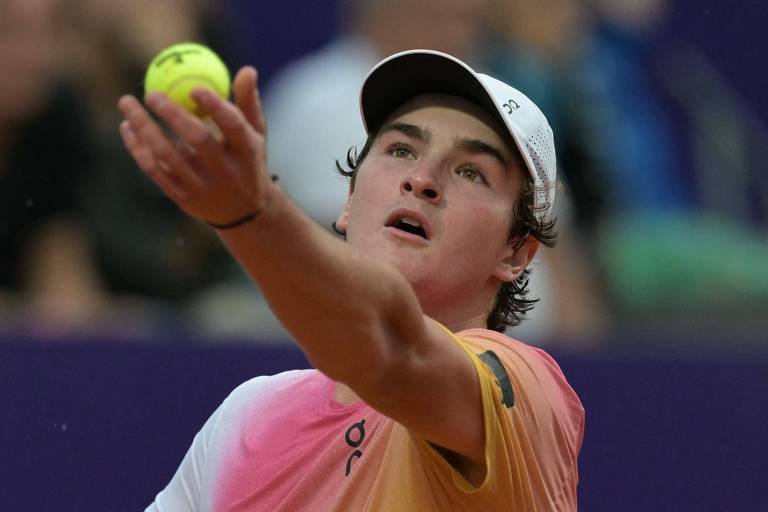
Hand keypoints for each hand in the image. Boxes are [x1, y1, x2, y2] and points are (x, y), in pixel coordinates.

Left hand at [117, 66, 273, 226]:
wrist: (243, 212)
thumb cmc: (246, 162)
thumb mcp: (255, 136)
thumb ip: (248, 103)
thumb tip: (247, 70)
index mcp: (247, 152)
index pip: (233, 126)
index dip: (214, 106)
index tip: (194, 87)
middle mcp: (227, 171)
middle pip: (198, 139)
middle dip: (173, 114)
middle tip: (151, 93)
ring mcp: (204, 187)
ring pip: (169, 155)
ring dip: (144, 128)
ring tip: (127, 103)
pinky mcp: (184, 199)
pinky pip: (155, 171)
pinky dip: (138, 149)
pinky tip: (128, 128)